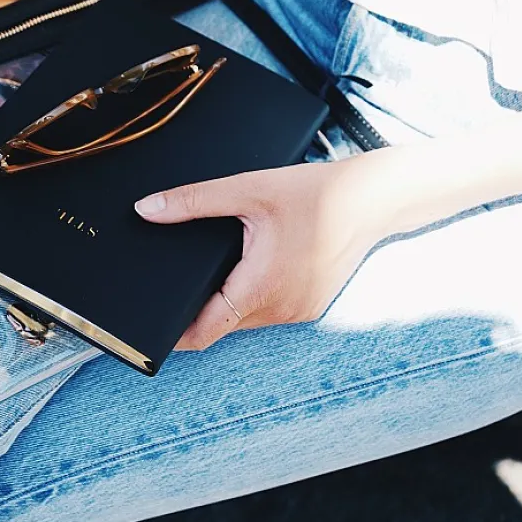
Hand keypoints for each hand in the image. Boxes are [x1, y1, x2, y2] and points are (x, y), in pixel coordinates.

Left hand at [135, 158, 382, 350]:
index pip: (205, 331)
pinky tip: (252, 266)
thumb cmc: (315, 193)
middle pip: (224, 324)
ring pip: (247, 318)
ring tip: (216, 270)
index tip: (150, 327)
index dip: (174, 332)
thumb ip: (193, 201)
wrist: (374, 199)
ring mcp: (301, 311)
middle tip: (176, 284)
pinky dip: (253, 296)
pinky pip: (270, 310)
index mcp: (262, 287)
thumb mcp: (248, 190)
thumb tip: (147, 209)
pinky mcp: (312, 304)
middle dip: (198, 309)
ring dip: (228, 301)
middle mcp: (283, 309)